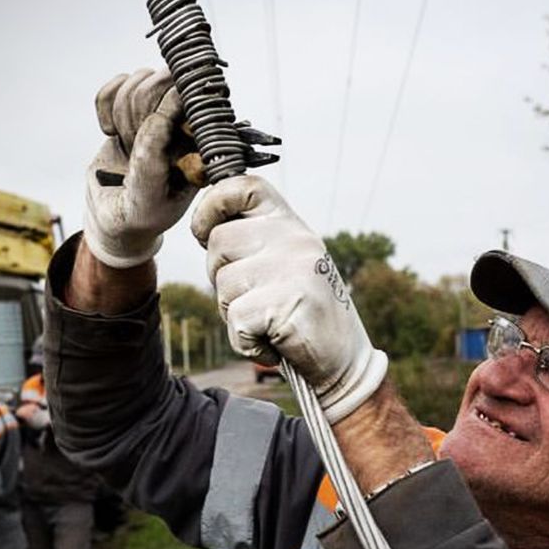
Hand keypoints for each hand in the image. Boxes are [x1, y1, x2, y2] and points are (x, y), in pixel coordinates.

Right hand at [83, 68, 197, 268]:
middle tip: (130, 142)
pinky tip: (111, 132)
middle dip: (136, 112)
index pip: (192, 99)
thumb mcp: (146, 194)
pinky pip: (116, 83)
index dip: (163, 109)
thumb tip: (163, 112)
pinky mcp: (136, 106)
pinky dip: (104, 106)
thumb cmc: (141, 213)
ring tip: (125, 143)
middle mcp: (190, 120)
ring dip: (122, 112)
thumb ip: (152, 157)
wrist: (117, 216)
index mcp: (205, 142)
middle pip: (162, 81)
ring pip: (139, 79)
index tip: (140, 138)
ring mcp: (163, 108)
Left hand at [192, 176, 387, 423]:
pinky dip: (247, 342)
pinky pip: (236, 320)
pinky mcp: (288, 303)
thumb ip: (256, 241)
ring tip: (269, 322)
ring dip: (235, 314)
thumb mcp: (286, 265)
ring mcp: (294, 269)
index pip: (243, 187)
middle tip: (255, 299)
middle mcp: (296, 240)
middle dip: (220, 277)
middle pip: (218, 241)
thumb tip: (206, 228)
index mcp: (292, 227)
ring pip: (222, 285)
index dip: (212, 205)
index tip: (204, 231)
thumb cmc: (303, 314)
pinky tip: (273, 342)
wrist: (344, 361)